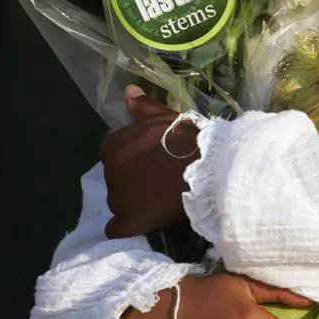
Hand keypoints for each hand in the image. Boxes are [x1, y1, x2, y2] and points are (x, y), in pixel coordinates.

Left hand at [103, 85, 195, 238]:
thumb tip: (127, 90)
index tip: (152, 162)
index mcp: (115, 144)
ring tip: (160, 200)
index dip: (133, 159)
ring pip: (119, 202)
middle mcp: (110, 170)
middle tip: (158, 180)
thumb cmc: (189, 140)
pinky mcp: (129, 220)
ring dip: (133, 202)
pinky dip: (130, 225)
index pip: (113, 154)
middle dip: (132, 180)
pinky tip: (147, 220)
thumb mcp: (166, 119)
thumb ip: (143, 107)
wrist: (209, 168)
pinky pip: (118, 228)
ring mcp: (117, 197)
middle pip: (115, 178)